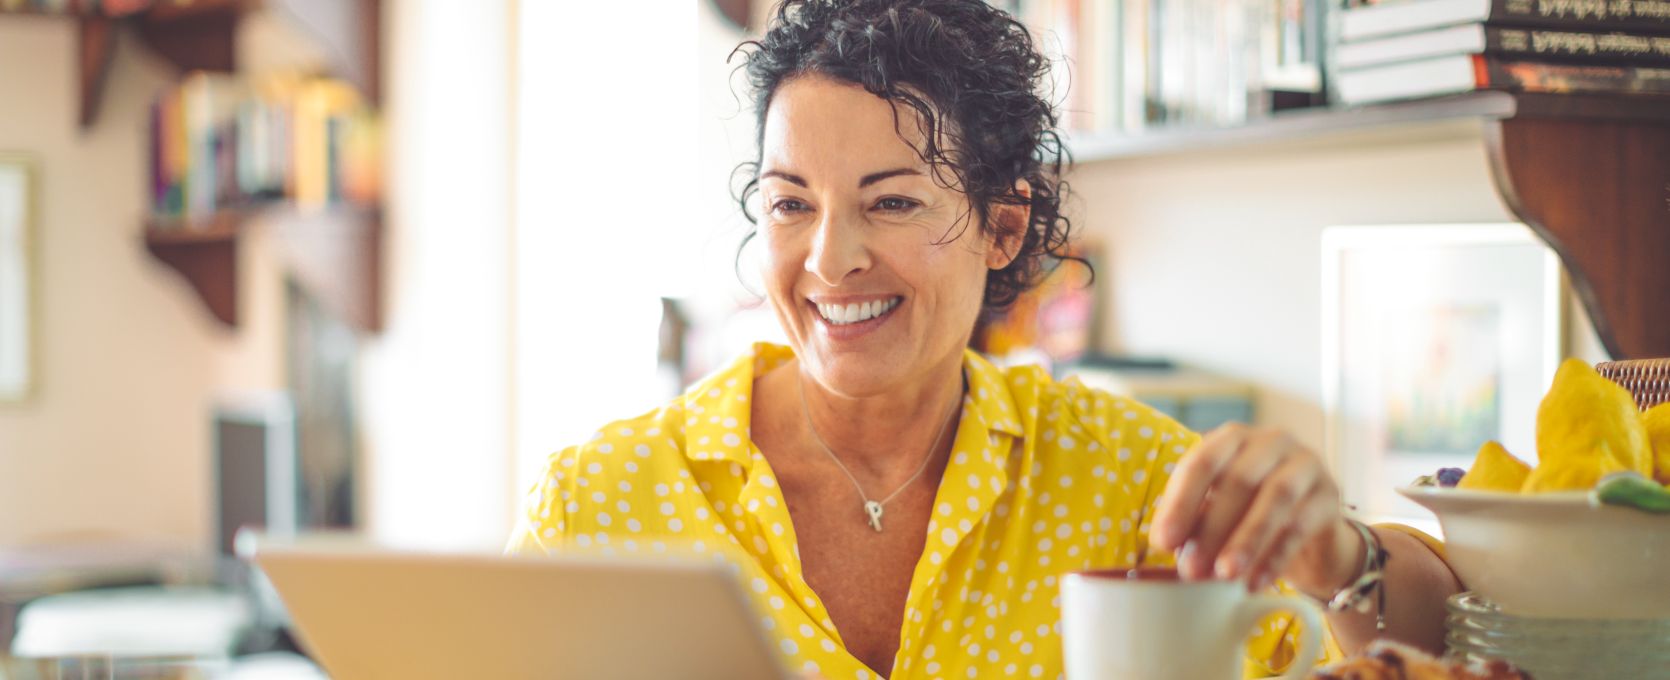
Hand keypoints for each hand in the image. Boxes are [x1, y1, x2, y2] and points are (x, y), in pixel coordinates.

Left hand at [1149, 423, 1361, 594]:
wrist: (1310, 536)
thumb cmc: (1250, 515)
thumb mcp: (1216, 513)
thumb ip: (1191, 520)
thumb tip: (1164, 541)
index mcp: (1233, 439)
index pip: (1202, 463)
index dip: (1180, 503)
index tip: (1163, 543)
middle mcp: (1271, 441)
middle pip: (1239, 480)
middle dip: (1212, 528)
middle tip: (1192, 569)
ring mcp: (1305, 463)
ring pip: (1275, 498)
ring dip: (1246, 540)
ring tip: (1224, 575)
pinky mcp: (1330, 494)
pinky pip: (1302, 524)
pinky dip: (1275, 556)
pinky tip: (1255, 583)